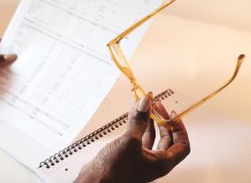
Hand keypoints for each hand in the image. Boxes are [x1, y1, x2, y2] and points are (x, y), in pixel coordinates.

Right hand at [75, 93, 189, 182]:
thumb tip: (146, 103)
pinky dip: (137, 125)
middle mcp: (154, 162)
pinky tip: (133, 115)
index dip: (179, 128)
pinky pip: (138, 137)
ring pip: (150, 136)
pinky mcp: (129, 156)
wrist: (95, 180)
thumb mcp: (129, 141)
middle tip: (156, 106)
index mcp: (162, 163)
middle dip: (162, 120)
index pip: (181, 145)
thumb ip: (139, 120)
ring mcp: (141, 159)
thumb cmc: (114, 171)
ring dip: (148, 120)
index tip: (172, 114)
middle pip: (166, 138)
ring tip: (143, 106)